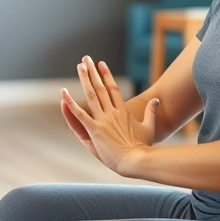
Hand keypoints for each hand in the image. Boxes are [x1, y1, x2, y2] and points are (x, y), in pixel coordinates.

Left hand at [60, 56, 158, 175]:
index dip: (106, 75)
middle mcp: (112, 113)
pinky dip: (70, 104)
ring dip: (85, 79)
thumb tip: (156, 100)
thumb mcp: (149, 128)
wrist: (137, 161)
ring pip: (91, 96)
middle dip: (93, 72)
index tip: (101, 64)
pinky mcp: (94, 131)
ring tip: (80, 66)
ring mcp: (103, 121)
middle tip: (86, 59)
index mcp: (122, 112)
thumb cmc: (143, 147)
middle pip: (100, 88)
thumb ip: (151, 113)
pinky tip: (63, 93)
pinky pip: (79, 115)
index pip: (113, 89)